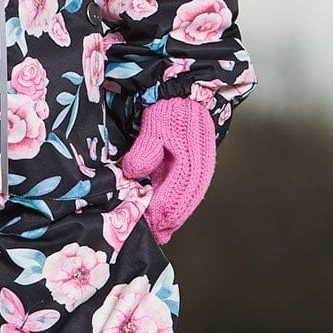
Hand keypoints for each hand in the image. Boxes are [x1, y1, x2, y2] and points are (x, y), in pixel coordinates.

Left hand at [120, 96, 216, 244]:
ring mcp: (198, 176)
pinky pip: (183, 198)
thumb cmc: (171, 111)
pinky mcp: (193, 173)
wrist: (187, 97)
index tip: (141, 225)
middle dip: (162, 225)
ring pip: (183, 206)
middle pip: (180, 209)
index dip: (156, 216)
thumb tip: (134, 172)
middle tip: (146, 235)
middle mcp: (198, 175)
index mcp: (191, 166)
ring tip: (154, 232)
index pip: (173, 201)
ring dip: (168, 220)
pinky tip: (160, 217)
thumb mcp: (155, 126)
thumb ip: (145, 150)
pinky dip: (172, 209)